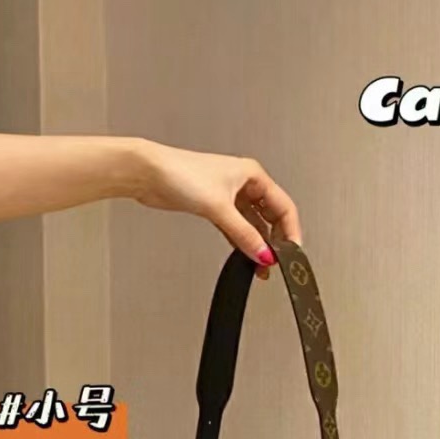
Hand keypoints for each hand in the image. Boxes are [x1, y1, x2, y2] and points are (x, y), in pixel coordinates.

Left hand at [129, 140, 301, 275]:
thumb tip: (264, 255)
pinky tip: (245, 255)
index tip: (291, 253)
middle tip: (277, 262)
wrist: (148, 173)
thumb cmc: (180, 173)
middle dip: (276, 241)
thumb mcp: (220, 208)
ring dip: (259, 244)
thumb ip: (244, 235)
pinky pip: (238, 228)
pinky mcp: (215, 207)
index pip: (284, 207)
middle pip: (272, 217)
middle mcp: (244, 184)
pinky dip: (243, 242)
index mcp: (252, 175)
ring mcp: (230, 196)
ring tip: (261, 266)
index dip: (291, 232)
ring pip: (254, 224)